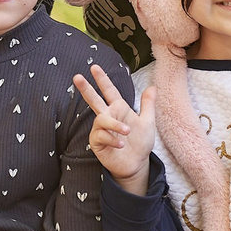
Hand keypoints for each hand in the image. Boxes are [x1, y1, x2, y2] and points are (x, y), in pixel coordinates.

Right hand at [73, 69, 155, 191]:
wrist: (138, 163)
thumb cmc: (140, 142)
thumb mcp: (148, 122)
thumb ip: (148, 105)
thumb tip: (153, 87)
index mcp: (119, 109)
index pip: (109, 91)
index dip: (102, 79)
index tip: (94, 67)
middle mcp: (108, 117)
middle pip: (94, 100)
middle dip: (86, 89)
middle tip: (77, 77)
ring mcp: (101, 130)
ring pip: (101, 120)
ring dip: (115, 125)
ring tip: (127, 131)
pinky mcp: (97, 142)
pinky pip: (100, 136)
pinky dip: (112, 138)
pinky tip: (120, 144)